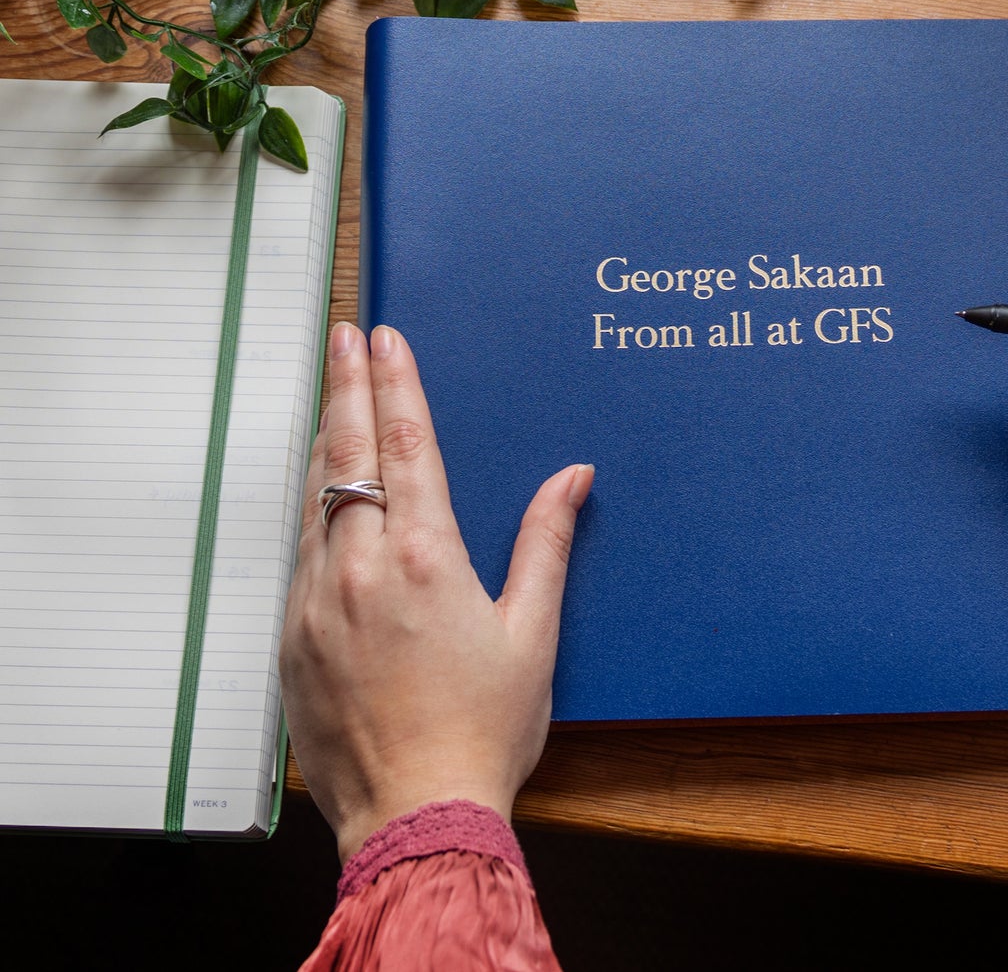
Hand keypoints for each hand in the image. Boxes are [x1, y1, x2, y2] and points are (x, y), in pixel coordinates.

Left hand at [280, 321, 592, 862]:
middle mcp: (362, 569)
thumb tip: (573, 476)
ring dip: (328, 440)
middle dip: (347, 386)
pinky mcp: (292, 639)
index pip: (408, 445)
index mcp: (427, 559)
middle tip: (342, 336)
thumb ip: (545, 542)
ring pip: (317, 498)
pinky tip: (322, 494)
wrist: (414, 813)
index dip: (397, 384)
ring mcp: (317, 603)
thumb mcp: (532, 632)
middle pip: (351, 454)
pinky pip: (300, 553)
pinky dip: (313, 510)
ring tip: (332, 396)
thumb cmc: (484, 727)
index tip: (384, 339)